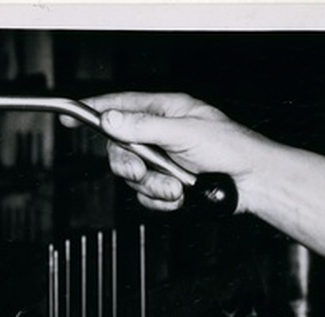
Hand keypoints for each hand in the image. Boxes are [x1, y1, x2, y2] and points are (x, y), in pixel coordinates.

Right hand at [79, 92, 266, 212]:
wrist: (253, 185)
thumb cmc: (232, 150)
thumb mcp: (184, 133)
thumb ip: (143, 127)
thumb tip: (111, 119)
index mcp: (167, 111)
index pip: (122, 107)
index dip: (96, 111)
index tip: (72, 117)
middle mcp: (162, 135)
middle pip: (120, 149)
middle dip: (131, 166)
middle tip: (143, 172)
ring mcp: (164, 162)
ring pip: (133, 177)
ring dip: (153, 187)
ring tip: (177, 188)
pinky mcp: (167, 186)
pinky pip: (145, 197)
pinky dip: (161, 201)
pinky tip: (180, 197)